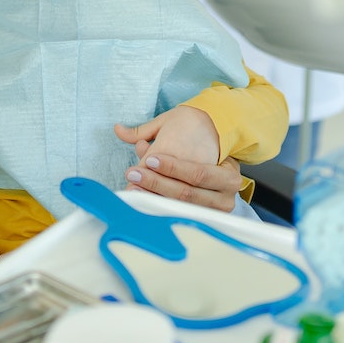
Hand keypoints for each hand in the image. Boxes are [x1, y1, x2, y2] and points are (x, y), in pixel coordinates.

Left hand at [116, 107, 242, 211]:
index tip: (144, 163)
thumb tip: (118, 129)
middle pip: (187, 191)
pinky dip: (163, 210)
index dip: (168, 168)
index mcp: (222, 164)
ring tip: (135, 190)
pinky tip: (146, 204)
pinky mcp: (216, 216)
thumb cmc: (197, 140)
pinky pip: (185, 215)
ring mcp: (222, 203)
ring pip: (184, 207)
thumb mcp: (175, 126)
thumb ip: (147, 132)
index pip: (193, 171)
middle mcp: (225, 185)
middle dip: (156, 184)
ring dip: (156, 199)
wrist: (225, 152)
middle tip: (133, 177)